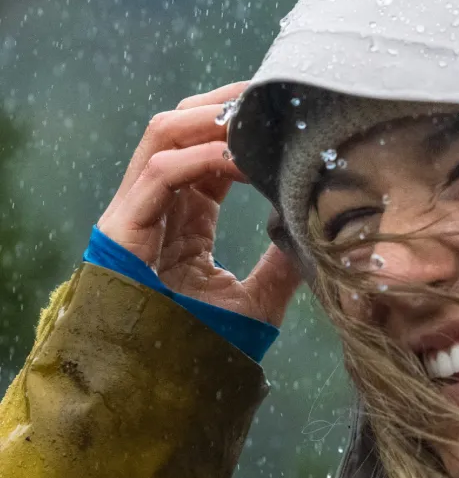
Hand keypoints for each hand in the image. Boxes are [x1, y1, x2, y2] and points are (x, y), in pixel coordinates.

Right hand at [96, 81, 301, 325]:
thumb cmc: (200, 347)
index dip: (241, 127)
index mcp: (185, 218)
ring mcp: (137, 212)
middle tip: (269, 91)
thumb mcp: (256, 302)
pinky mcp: (123, 226)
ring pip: (164, 135)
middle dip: (224, 104)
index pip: (209, 152)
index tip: (280, 114)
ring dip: (208, 118)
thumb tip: (317, 235)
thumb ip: (282, 266)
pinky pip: (159, 173)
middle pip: (183, 127)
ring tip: (252, 114)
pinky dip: (199, 158)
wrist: (160, 386)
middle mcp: (158, 206)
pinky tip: (238, 160)